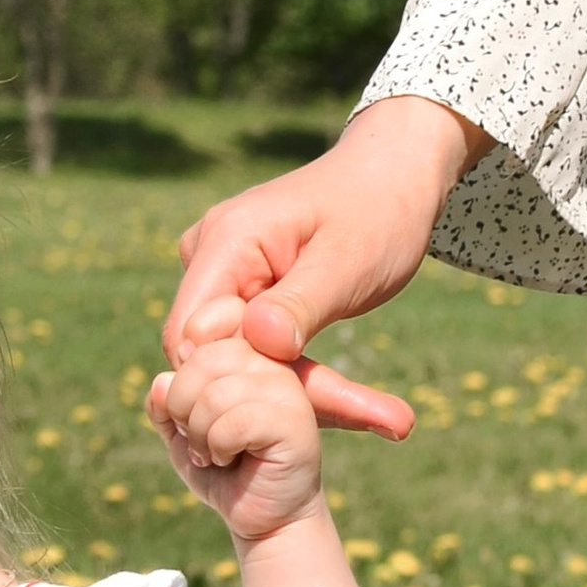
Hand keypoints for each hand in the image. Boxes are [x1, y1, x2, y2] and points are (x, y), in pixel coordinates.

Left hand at [148, 301, 322, 545]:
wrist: (263, 518)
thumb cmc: (224, 471)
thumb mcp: (181, 434)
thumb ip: (165, 405)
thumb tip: (161, 380)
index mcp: (245, 351)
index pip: (200, 332)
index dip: (179, 378)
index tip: (186, 411)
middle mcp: (269, 360)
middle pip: (202, 360)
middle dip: (183, 409)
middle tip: (198, 439)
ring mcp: (286, 386)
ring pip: (215, 394)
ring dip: (200, 436)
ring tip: (215, 453)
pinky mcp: (295, 419)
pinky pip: (235, 422)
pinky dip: (218, 448)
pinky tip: (230, 460)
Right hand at [162, 96, 491, 438]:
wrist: (397, 171)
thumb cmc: (382, 209)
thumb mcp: (349, 261)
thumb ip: (300, 303)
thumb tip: (257, 342)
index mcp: (226, 239)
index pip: (189, 337)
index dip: (225, 382)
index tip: (284, 414)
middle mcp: (208, 251)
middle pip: (204, 349)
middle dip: (258, 390)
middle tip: (336, 414)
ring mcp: (220, 267)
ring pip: (225, 352)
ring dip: (274, 385)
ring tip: (349, 406)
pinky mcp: (237, 285)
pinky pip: (243, 341)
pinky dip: (281, 369)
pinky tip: (328, 387)